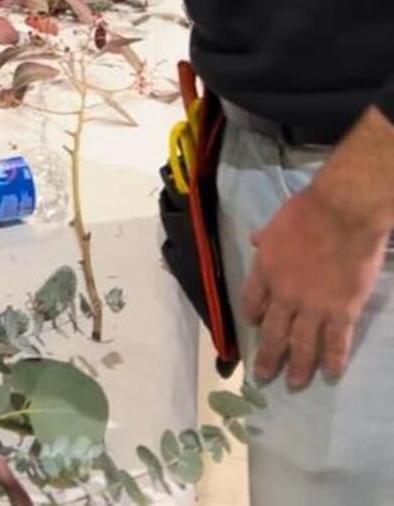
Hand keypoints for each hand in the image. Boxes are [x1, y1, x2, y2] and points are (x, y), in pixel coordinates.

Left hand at [241, 184, 388, 387]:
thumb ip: (266, 237)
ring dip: (298, 368)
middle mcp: (284, 295)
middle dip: (268, 358)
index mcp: (265, 270)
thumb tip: (254, 240)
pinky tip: (331, 374)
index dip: (253, 317)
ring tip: (294, 384)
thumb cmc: (309, 211)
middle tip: (263, 377)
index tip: (255, 326)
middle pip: (273, 333)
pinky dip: (333, 361)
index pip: (252, 302)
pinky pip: (336, 344)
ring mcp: (313, 307)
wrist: (343, 214)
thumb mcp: (277, 221)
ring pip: (302, 346)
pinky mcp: (342, 312)